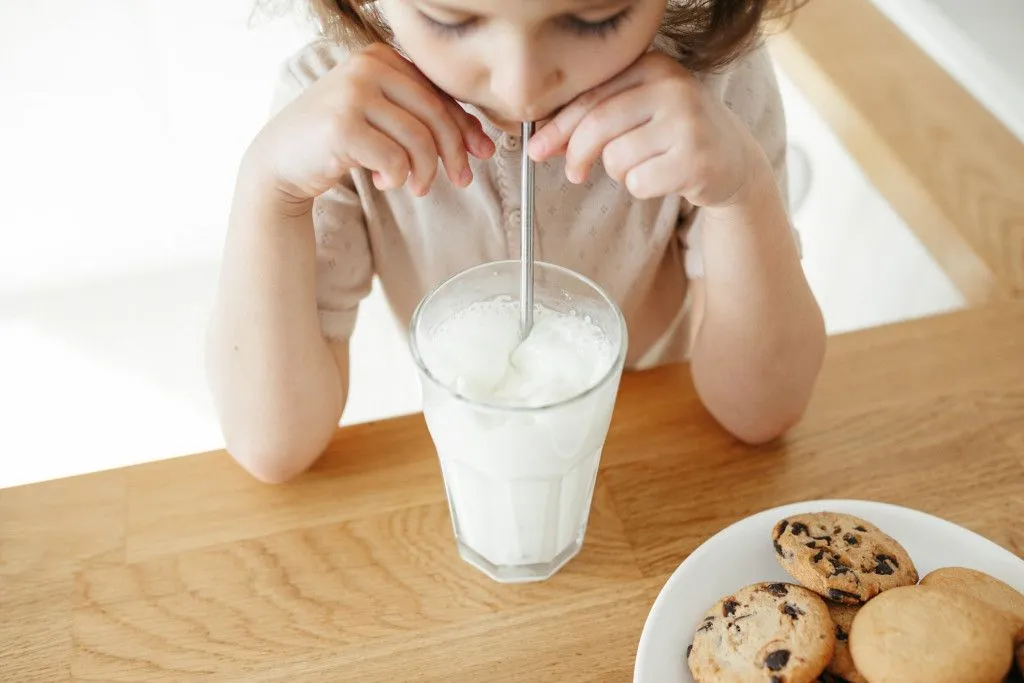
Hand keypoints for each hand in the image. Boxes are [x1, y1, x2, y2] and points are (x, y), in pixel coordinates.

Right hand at [245, 43, 495, 204]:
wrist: (280, 161)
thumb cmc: (336, 141)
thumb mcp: (381, 118)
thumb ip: (421, 118)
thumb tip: (481, 141)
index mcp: (380, 57)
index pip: (437, 92)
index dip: (465, 125)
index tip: (481, 152)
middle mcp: (366, 67)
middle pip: (435, 114)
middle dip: (454, 152)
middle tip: (460, 180)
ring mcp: (352, 94)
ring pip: (418, 139)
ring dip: (424, 172)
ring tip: (416, 186)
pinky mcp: (342, 126)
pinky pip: (395, 159)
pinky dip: (397, 178)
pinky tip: (384, 182)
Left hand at [528, 52, 761, 207]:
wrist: (733, 160)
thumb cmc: (674, 135)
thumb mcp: (640, 111)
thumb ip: (596, 116)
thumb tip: (541, 141)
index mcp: (653, 65)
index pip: (590, 97)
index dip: (558, 127)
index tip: (536, 149)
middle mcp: (673, 87)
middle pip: (597, 125)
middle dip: (576, 154)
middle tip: (574, 173)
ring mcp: (688, 122)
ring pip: (616, 158)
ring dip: (619, 172)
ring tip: (643, 165)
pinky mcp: (696, 159)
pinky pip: (639, 182)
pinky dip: (641, 187)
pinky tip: (662, 177)